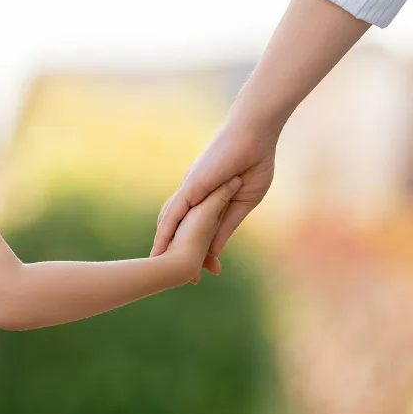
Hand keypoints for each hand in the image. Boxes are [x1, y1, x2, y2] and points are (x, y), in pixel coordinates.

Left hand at [152, 119, 277, 276]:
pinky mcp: (191, 185)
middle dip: (174, 251)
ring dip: (164, 243)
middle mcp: (192, 194)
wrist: (255, 136)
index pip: (196, 228)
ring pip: (170, 220)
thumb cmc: (254, 162)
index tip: (199, 271)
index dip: (196, 249)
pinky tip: (160, 245)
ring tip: (157, 265)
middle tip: (177, 277)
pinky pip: (174, 210)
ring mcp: (190, 189)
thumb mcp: (242, 202)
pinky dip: (166, 229)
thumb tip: (215, 249)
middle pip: (177, 227)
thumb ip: (226, 224)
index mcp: (206, 197)